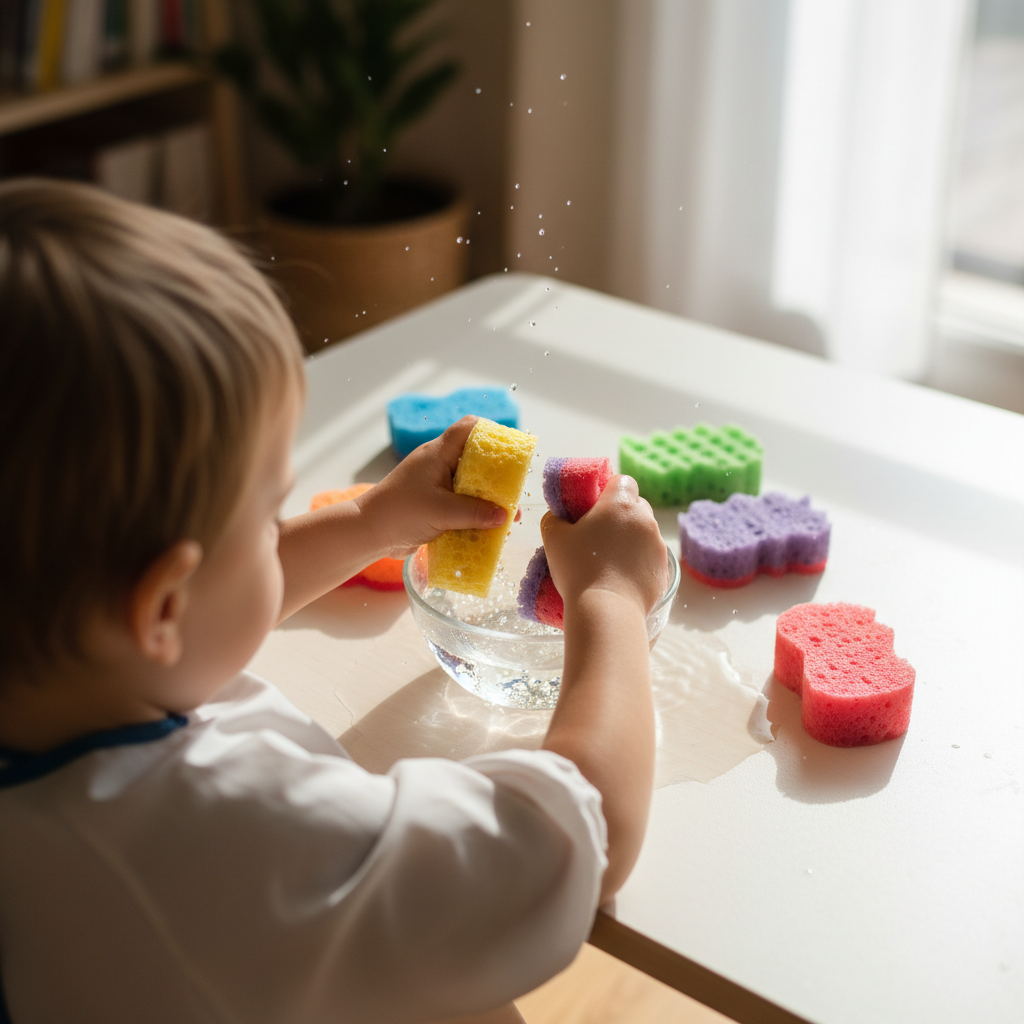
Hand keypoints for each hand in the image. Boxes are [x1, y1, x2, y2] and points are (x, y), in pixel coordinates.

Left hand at [355, 416, 510, 558]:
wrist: (369, 533)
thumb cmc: (399, 512)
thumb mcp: (441, 512)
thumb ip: (474, 513)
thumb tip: (504, 515)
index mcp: (438, 454)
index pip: (468, 428)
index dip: (491, 433)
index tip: (511, 452)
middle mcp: (439, 465)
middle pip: (476, 460)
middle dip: (497, 476)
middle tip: (513, 492)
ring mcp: (436, 485)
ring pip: (471, 486)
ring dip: (488, 500)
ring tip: (507, 517)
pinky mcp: (434, 505)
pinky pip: (462, 505)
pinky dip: (475, 515)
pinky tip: (488, 529)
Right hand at [541, 475, 666, 616]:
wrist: (606, 611)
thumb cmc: (578, 569)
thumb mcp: (554, 538)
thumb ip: (554, 519)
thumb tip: (558, 517)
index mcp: (620, 504)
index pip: (623, 481)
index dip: (609, 491)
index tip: (595, 508)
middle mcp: (645, 520)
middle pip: (636, 507)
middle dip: (621, 516)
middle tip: (599, 535)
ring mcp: (658, 546)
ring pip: (644, 534)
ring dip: (630, 541)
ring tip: (608, 562)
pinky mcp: (663, 571)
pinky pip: (650, 559)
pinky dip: (638, 563)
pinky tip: (620, 579)